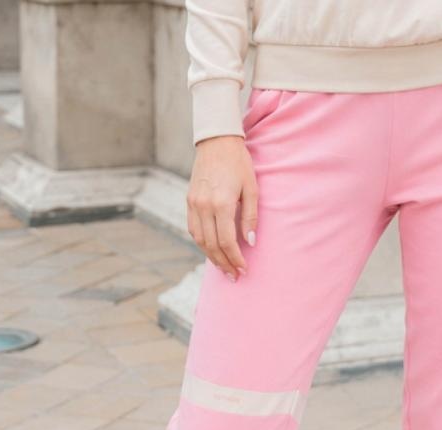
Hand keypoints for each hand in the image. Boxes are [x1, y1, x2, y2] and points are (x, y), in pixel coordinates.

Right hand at [186, 135, 257, 280]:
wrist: (217, 142)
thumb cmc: (239, 163)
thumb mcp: (252, 188)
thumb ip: (250, 217)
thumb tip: (249, 242)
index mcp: (221, 203)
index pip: (227, 241)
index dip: (236, 258)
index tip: (244, 269)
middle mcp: (204, 206)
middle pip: (212, 245)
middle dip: (224, 263)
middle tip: (234, 276)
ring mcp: (194, 204)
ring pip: (200, 240)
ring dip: (212, 257)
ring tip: (224, 268)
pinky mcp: (189, 201)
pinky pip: (193, 229)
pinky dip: (202, 243)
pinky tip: (212, 250)